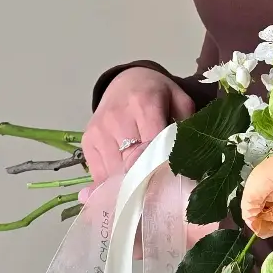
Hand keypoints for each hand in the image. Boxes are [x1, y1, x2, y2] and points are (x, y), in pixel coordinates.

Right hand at [78, 66, 195, 204]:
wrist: (127, 80)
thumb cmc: (159, 95)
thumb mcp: (180, 102)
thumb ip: (184, 129)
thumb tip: (183, 161)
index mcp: (144, 105)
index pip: (151, 147)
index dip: (161, 168)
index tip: (171, 183)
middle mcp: (117, 118)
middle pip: (131, 163)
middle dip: (146, 181)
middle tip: (159, 193)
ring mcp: (99, 131)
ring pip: (114, 172)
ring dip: (129, 184)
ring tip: (144, 189)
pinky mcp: (87, 141)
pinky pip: (99, 174)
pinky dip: (112, 184)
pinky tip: (126, 184)